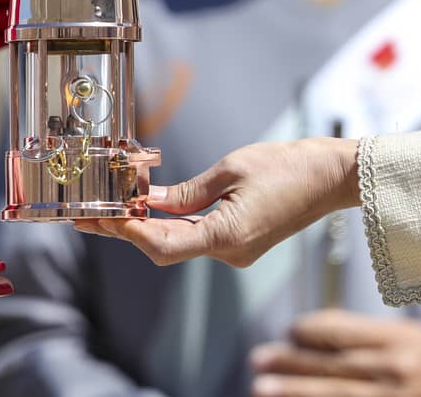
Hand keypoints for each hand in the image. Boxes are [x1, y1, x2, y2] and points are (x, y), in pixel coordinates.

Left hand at [75, 138, 358, 267]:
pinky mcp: (239, 242)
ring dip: (146, 226)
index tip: (102, 216)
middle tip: (91, 215)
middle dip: (127, 230)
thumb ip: (186, 191)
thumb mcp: (230, 169)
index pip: (163, 244)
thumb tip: (147, 200)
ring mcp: (235, 251)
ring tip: (110, 206)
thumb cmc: (287, 167)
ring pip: (178, 243)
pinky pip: (196, 236)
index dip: (128, 232)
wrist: (330, 177)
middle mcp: (229, 253)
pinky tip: (146, 206)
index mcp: (228, 237)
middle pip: (165, 247)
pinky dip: (170, 223)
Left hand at [249, 310, 420, 396]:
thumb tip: (303, 334)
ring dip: (294, 392)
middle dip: (289, 364)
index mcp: (395, 340)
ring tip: (262, 388)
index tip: (290, 331)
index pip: (340, 332)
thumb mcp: (399, 332)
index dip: (307, 330)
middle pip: (331, 367)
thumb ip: (357, 333)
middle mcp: (394, 371)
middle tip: (258, 360)